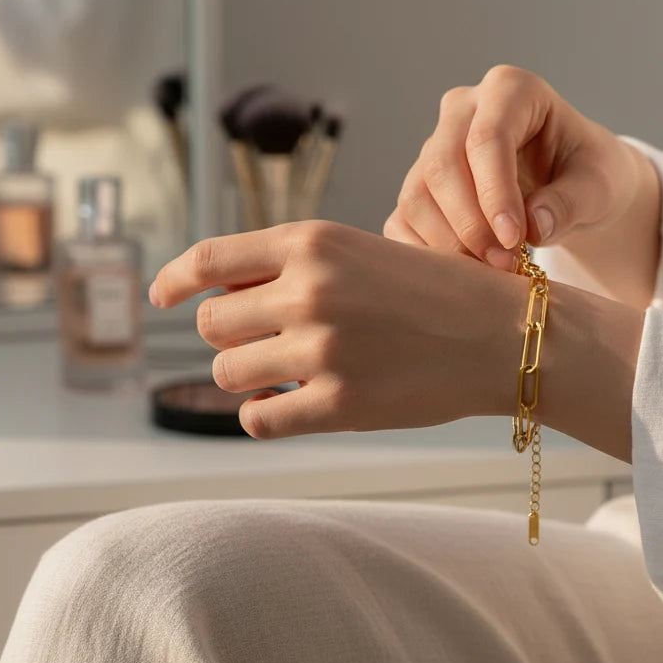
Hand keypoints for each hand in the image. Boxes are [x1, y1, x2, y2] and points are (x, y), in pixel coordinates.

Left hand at [148, 220, 529, 438]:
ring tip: (287, 374)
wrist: (502, 335)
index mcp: (312, 242)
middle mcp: (309, 290)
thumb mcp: (363, 253)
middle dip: (229, 337)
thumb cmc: (433, 292)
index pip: (209, 260)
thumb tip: (216, 297)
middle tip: (265, 344)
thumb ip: (292, 268)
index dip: (172, 280)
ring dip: (248, 377)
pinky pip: (257, 420)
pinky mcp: (337, 405)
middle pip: (211, 324)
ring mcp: (321, 349)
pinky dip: (265, 416)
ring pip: (227, 373)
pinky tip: (292, 407)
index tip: (160, 297)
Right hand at [384, 65, 659, 307]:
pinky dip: (427, 254)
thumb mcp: (599, 185)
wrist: (575, 187)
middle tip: (505, 265)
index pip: (487, 138)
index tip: (514, 241)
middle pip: (442, 166)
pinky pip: (403, 221)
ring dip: (448, 243)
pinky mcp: (420, 187)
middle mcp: (463, 110)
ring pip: (417, 196)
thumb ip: (571, 202)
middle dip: (470, 224)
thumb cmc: (589, 174)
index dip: (495, 194)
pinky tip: (463, 274)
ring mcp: (434, 147)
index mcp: (511, 90)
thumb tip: (533, 225)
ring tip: (491, 273)